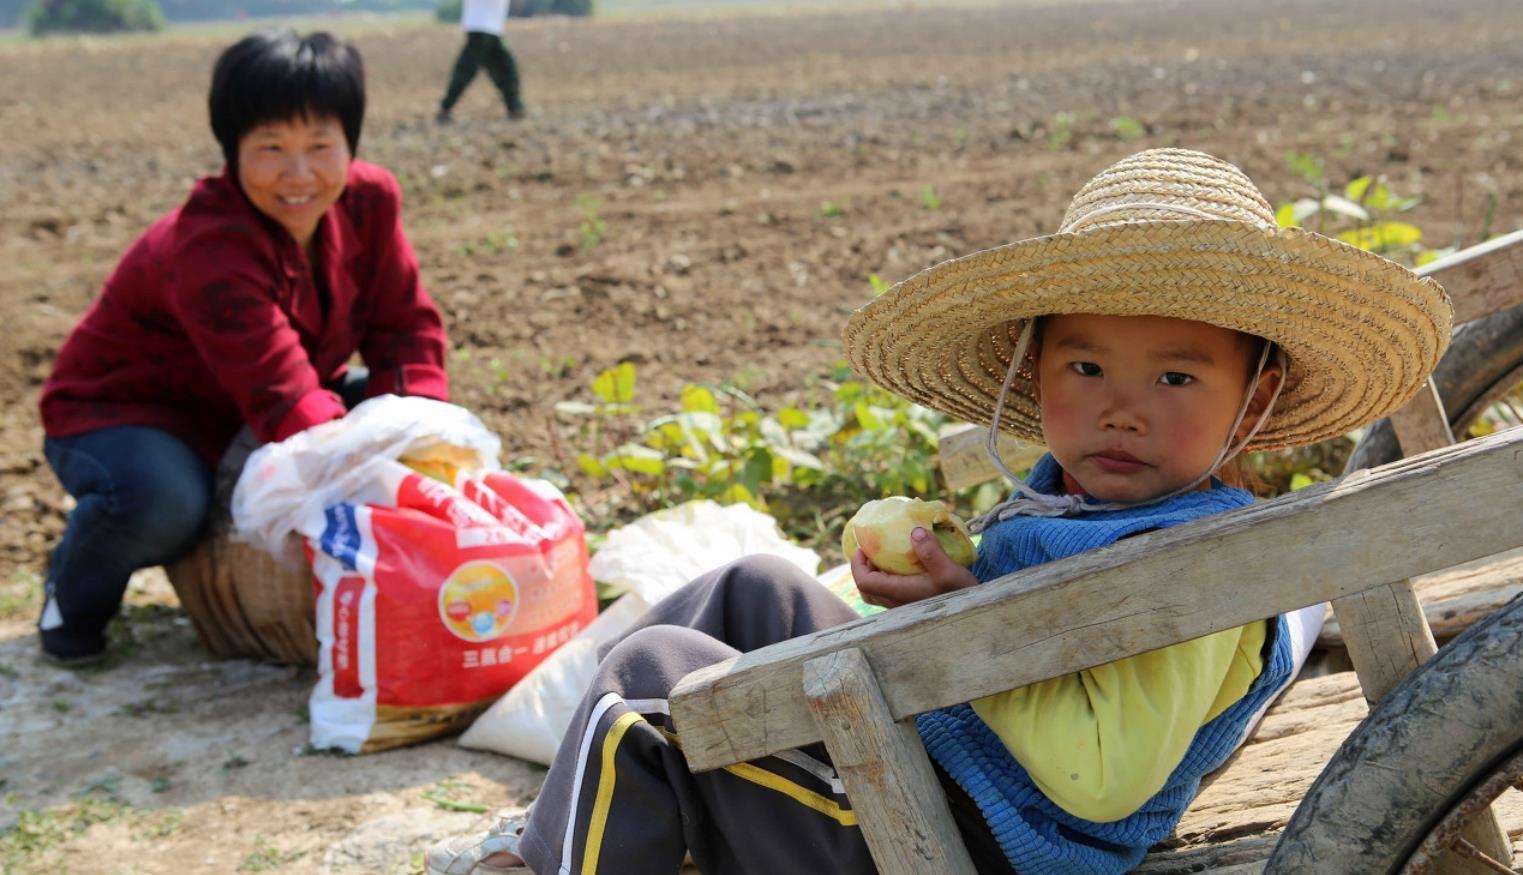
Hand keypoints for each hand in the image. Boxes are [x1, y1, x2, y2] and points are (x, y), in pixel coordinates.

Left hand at [850, 527, 977, 608]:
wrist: (975, 616)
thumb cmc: (961, 594)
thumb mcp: (949, 571)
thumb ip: (931, 552)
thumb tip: (914, 531)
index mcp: (899, 594)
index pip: (865, 582)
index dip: (857, 564)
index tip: (862, 547)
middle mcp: (897, 604)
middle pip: (867, 589)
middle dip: (863, 569)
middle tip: (870, 551)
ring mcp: (904, 607)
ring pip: (878, 593)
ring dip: (875, 575)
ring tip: (884, 557)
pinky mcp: (913, 607)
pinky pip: (890, 594)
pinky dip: (887, 580)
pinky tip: (902, 567)